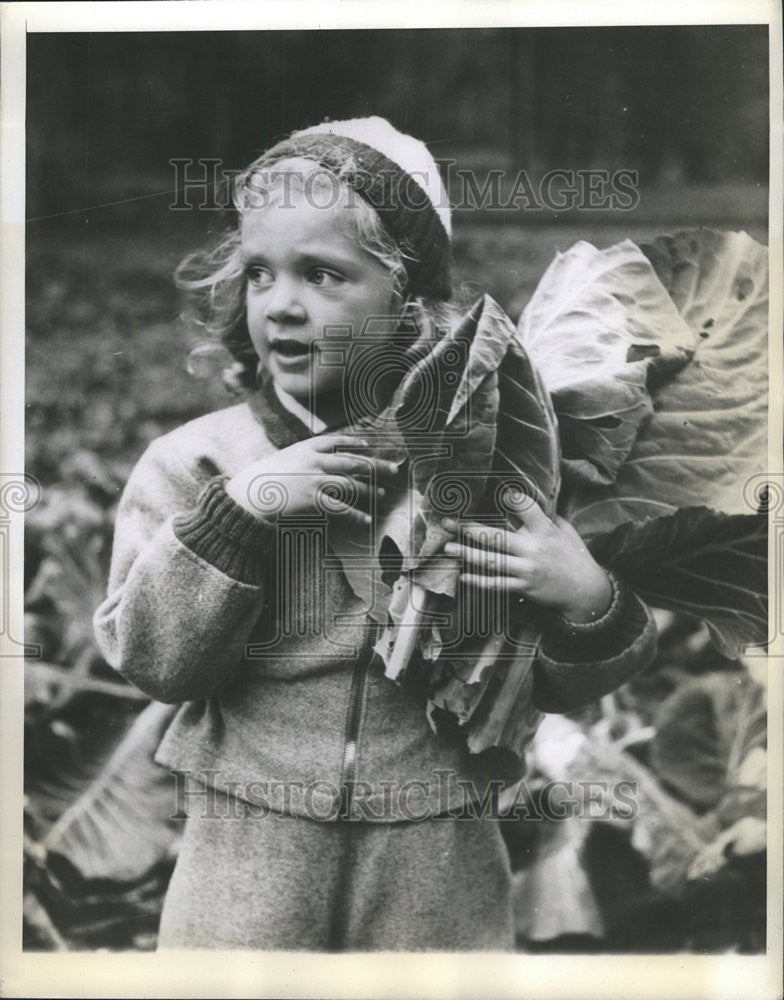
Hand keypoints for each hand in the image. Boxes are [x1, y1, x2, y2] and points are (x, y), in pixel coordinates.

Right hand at [225, 434, 396, 526]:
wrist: (249, 493)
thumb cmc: (262, 478)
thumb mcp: (283, 458)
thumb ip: (301, 457)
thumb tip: (319, 461)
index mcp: (306, 447)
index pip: (336, 441)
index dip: (354, 443)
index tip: (368, 446)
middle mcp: (314, 460)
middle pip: (353, 462)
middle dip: (376, 466)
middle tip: (393, 469)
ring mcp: (315, 479)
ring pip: (351, 484)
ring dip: (369, 490)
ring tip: (381, 495)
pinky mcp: (313, 499)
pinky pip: (341, 508)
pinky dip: (355, 514)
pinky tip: (366, 519)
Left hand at [441, 501, 612, 622]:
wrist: (585, 591)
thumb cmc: (574, 556)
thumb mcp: (566, 531)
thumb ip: (546, 517)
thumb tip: (526, 501)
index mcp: (545, 531)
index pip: (526, 508)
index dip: (513, 498)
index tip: (499, 492)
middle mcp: (533, 549)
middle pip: (496, 536)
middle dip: (469, 529)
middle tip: (447, 523)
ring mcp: (527, 570)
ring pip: (491, 561)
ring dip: (467, 554)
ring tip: (448, 547)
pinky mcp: (524, 587)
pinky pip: (497, 584)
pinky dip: (479, 581)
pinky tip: (464, 576)